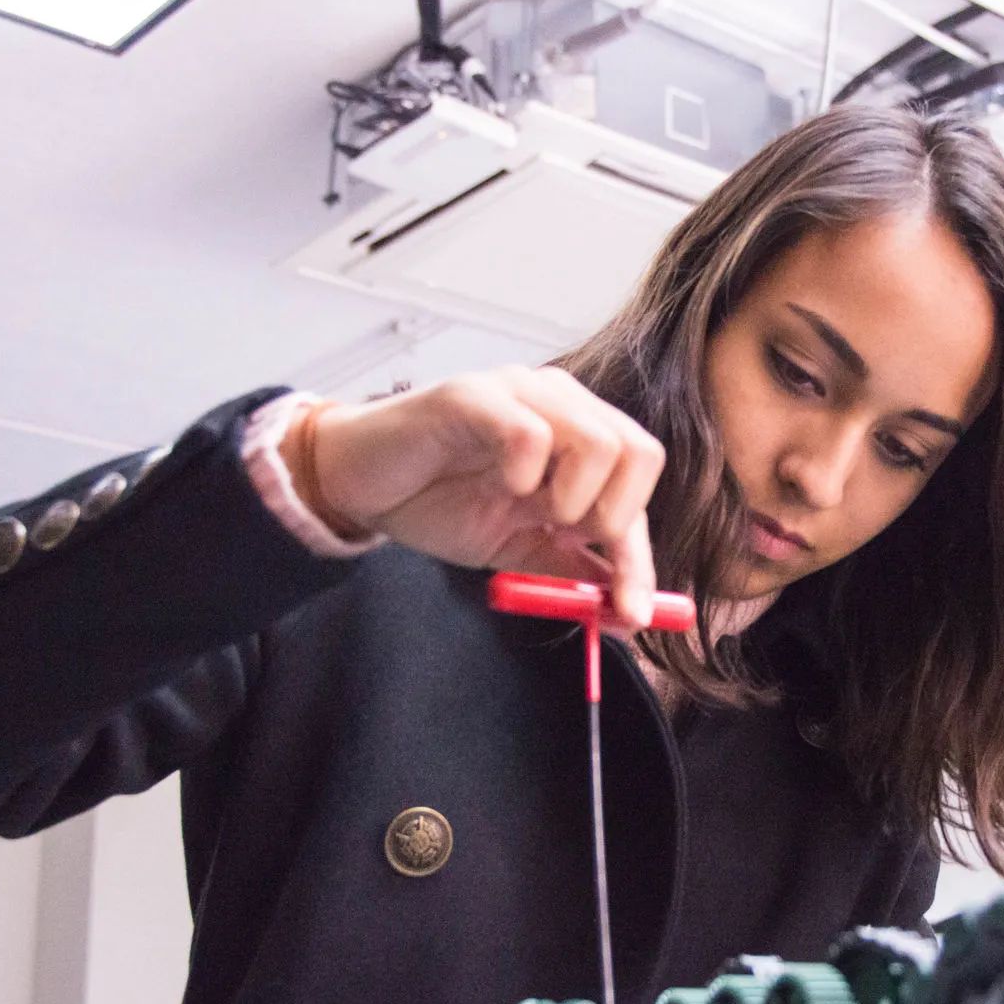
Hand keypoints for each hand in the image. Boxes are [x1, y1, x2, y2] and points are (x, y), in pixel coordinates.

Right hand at [295, 368, 665, 627]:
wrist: (360, 485)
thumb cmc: (439, 503)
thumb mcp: (520, 547)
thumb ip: (576, 569)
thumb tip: (630, 610)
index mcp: (581, 435)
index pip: (642, 485)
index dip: (640, 554)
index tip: (631, 611)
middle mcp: (561, 404)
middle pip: (639, 454)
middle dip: (615, 519)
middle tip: (563, 538)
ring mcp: (520, 392)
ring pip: (598, 441)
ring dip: (574, 499)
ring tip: (528, 510)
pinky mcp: (473, 395)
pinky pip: (530, 434)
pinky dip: (525, 474)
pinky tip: (499, 487)